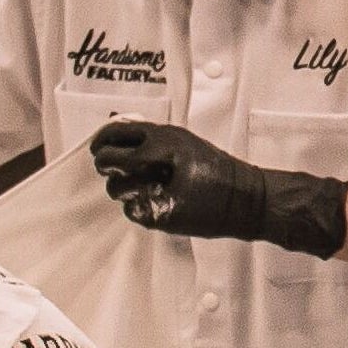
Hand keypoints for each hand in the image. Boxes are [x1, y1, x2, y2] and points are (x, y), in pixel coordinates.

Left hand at [90, 119, 347, 258]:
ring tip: (142, 183)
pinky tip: (156, 199)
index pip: (117, 133)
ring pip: (116, 188)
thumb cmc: (222, 172)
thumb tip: (123, 131)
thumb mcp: (187, 142)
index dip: (103, 138)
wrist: (246, 201)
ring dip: (122, 185)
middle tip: (112, 164)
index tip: (100, 144)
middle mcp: (157, 164)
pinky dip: (137, 204)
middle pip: (109, 161)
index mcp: (166, 141)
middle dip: (106, 162)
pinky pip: (130, 209)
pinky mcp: (156, 216)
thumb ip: (153, 137)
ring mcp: (154, 193)